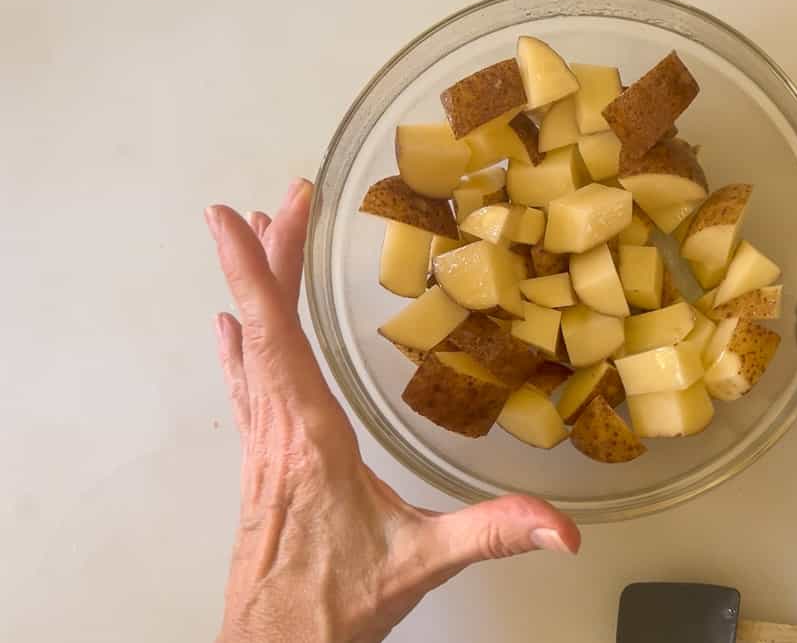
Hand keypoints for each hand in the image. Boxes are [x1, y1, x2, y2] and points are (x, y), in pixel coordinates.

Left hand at [206, 179, 579, 642]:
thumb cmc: (332, 606)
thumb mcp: (422, 562)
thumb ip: (492, 535)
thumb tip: (560, 528)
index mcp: (309, 438)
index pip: (276, 338)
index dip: (256, 273)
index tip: (236, 219)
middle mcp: (276, 431)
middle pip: (261, 326)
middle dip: (269, 257)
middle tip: (281, 202)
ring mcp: (262, 445)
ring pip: (250, 348)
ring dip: (255, 290)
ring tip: (259, 237)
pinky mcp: (261, 462)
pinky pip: (245, 384)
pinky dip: (241, 344)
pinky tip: (229, 331)